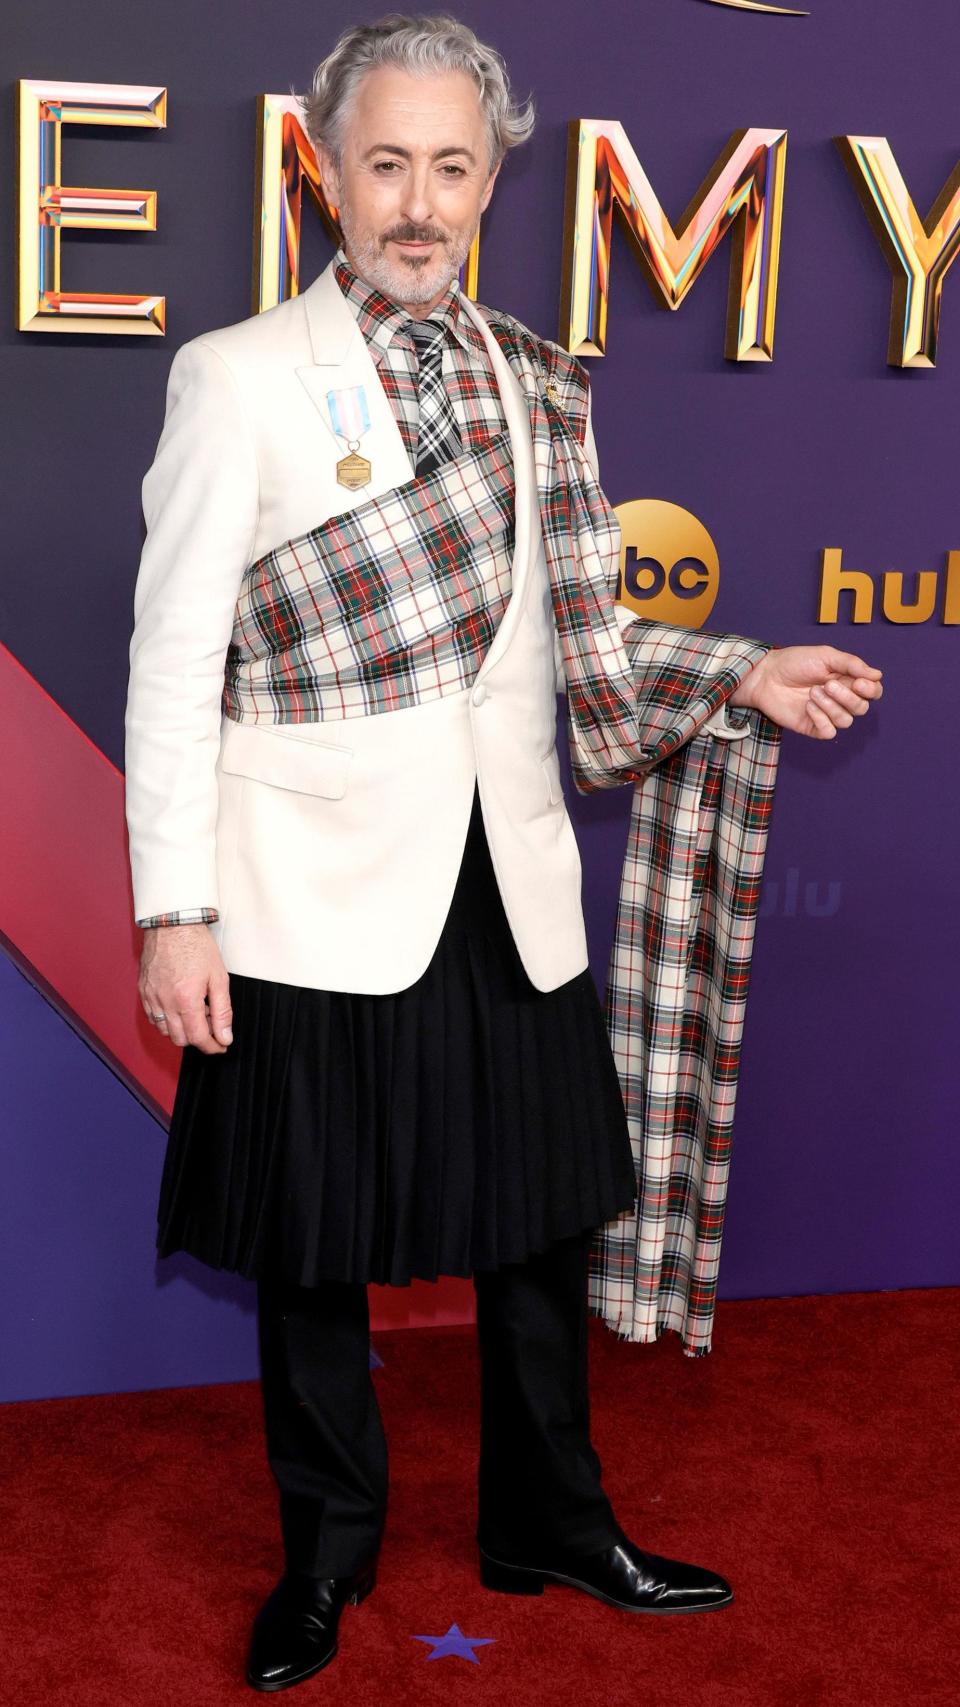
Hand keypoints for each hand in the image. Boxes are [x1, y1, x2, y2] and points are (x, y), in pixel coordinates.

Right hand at [138, 923, 232, 1052]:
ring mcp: (151, 997)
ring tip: (195, 1011)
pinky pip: (152, 1017)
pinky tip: (179, 1007)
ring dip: (182, 1030)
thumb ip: (223, 1011)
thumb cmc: (197, 946)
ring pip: (165, 1031)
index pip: (198, 1038)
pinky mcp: (143, 991)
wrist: (173, 924)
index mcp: (186, 1000)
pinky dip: (166, 1020)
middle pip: (180, 1039)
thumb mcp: (219, 978)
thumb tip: (225, 1036)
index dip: (212, 1046)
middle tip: (210, 1022)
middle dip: (198, 1038)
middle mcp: (165, 1002)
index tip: (221, 1045)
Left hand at [729, 645, 883, 738]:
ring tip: (812, 693)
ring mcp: (826, 714)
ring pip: (846, 721)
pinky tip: (808, 707)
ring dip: (831, 706)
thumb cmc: (795, 662)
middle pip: (862, 708)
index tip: (858, 682)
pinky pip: (829, 732)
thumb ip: (852, 664)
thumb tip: (878, 675)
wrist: (766, 675)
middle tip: (827, 684)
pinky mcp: (812, 726)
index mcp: (848, 680)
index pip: (873, 692)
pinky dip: (821, 720)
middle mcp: (840, 699)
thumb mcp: (826, 655)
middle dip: (847, 697)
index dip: (871, 690)